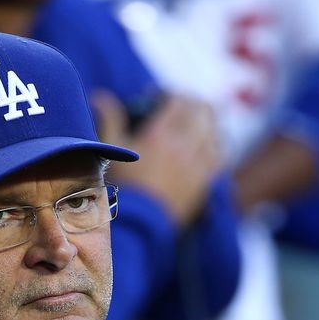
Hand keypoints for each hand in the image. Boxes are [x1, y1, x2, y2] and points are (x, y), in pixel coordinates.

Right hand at [93, 90, 221, 225]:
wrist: (139, 223)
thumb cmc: (123, 186)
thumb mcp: (113, 151)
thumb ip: (110, 120)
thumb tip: (99, 96)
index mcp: (161, 134)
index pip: (178, 101)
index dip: (171, 96)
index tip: (161, 100)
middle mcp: (184, 145)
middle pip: (202, 111)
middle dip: (193, 104)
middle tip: (183, 107)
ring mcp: (197, 164)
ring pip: (214, 131)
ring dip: (207, 123)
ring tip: (197, 124)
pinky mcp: (203, 182)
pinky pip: (219, 155)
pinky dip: (215, 146)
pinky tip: (208, 147)